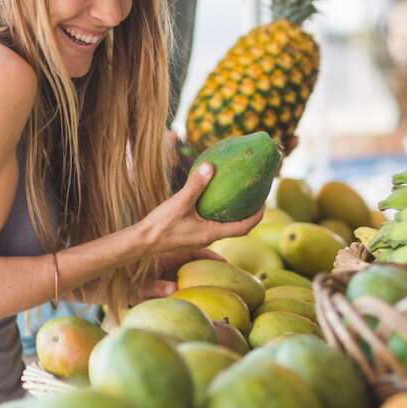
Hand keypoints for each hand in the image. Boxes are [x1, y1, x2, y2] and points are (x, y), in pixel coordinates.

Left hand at [127, 248, 224, 302]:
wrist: (112, 291)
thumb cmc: (125, 286)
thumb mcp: (139, 287)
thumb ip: (154, 287)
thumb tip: (173, 289)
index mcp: (166, 258)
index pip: (193, 253)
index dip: (209, 257)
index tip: (224, 262)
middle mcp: (170, 265)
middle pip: (197, 263)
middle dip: (212, 267)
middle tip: (230, 274)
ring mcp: (170, 275)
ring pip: (192, 274)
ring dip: (206, 278)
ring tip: (224, 284)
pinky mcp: (168, 285)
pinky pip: (186, 286)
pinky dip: (197, 289)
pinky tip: (207, 296)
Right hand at [139, 162, 264, 256]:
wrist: (142, 242)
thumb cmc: (161, 225)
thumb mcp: (180, 202)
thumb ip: (196, 185)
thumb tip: (211, 165)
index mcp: (212, 233)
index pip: (244, 227)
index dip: (257, 216)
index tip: (265, 202)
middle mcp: (209, 238)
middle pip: (238, 228)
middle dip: (249, 214)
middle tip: (256, 198)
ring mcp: (200, 238)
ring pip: (224, 226)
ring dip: (234, 214)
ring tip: (238, 197)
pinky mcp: (192, 235)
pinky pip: (212, 224)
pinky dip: (219, 213)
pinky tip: (213, 200)